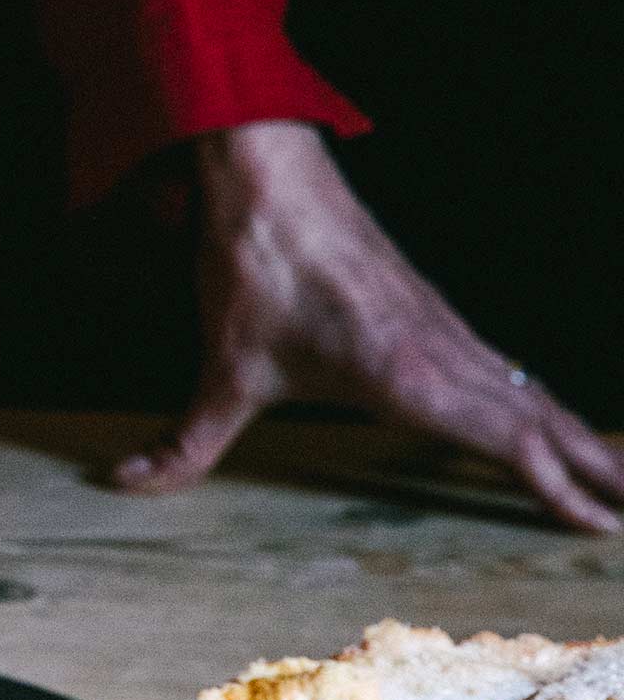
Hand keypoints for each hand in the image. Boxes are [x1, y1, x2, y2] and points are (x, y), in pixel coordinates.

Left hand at [111, 122, 623, 532]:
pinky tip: (548, 421)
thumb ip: (183, 442)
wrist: (269, 174)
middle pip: (539, 422)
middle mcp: (444, 352)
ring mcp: (445, 328)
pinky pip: (502, 369)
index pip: (504, 441)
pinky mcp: (433, 312)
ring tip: (618, 482)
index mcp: (408, 375)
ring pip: (529, 393)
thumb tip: (124, 482)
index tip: (601, 525)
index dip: (554, 486)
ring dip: (578, 437)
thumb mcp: (219, 369)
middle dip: (597, 470)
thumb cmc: (253, 269)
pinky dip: (538, 402)